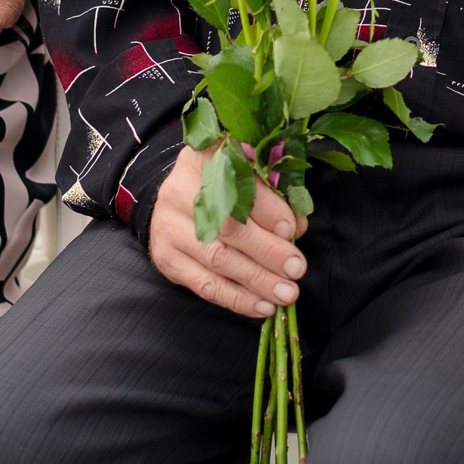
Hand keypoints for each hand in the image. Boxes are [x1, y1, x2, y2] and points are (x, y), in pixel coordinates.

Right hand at [149, 143, 308, 318]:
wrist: (175, 198)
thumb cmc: (224, 184)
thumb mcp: (247, 175)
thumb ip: (273, 196)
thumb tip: (295, 229)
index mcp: (205, 157)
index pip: (240, 184)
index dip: (269, 210)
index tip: (293, 230)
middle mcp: (180, 189)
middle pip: (228, 226)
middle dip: (267, 251)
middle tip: (296, 269)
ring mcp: (169, 226)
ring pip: (217, 258)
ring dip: (256, 281)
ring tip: (285, 294)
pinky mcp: (166, 258)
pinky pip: (204, 285)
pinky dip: (236, 298)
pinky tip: (261, 306)